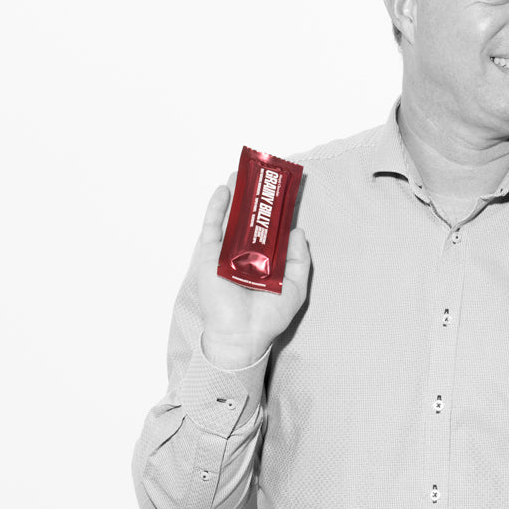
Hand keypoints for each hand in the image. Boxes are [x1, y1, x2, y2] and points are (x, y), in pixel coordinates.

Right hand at [194, 185, 310, 368]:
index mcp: (267, 260)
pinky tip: (223, 191)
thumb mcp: (295, 286)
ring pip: (230, 218)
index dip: (277, 210)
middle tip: (260, 175)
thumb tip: (297, 230)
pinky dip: (217, 208)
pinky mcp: (210, 257)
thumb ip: (298, 258)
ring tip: (240, 173)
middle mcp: (247, 253)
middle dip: (255, 197)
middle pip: (250, 219)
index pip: (272, 228)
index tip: (284, 189)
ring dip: (235, 195)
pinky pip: (212, 228)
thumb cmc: (269, 316)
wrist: (244, 335)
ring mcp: (227, 253)